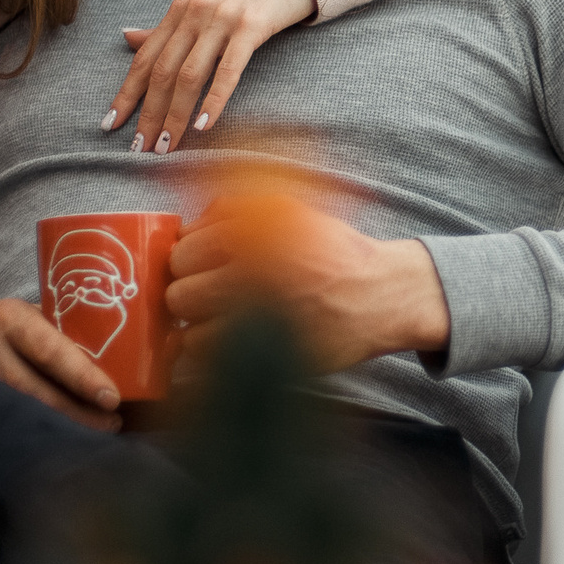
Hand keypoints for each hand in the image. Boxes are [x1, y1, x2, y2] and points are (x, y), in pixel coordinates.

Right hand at [0, 300, 122, 430]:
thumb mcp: (24, 316)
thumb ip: (58, 333)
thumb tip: (119, 359)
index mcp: (10, 319)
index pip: (50, 351)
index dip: (82, 376)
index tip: (111, 398)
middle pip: (36, 391)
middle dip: (77, 414)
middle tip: (112, 425)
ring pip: (21, 412)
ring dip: (60, 427)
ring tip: (94, 435)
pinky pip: (4, 423)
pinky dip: (33, 433)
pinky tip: (57, 440)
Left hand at [101, 0, 317, 153]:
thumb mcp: (200, 6)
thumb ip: (166, 28)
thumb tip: (127, 38)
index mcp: (178, 10)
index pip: (144, 58)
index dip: (126, 93)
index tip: (111, 124)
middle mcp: (194, 13)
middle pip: (162, 71)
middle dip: (148, 113)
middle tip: (140, 149)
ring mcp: (222, 20)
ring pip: (189, 75)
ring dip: (175, 115)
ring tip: (168, 145)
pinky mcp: (251, 27)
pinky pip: (228, 71)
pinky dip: (213, 101)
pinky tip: (204, 125)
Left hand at [167, 187, 449, 372]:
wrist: (383, 296)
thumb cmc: (335, 254)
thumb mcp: (293, 212)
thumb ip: (239, 209)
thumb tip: (187, 226)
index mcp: (259, 233)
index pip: (187, 245)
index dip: (191, 257)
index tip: (204, 266)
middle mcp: (256, 271)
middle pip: (180, 286)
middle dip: (190, 289)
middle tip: (211, 294)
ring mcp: (258, 315)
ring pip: (188, 323)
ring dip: (198, 322)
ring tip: (221, 318)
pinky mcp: (265, 351)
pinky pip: (208, 353)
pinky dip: (211, 349)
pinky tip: (232, 339)